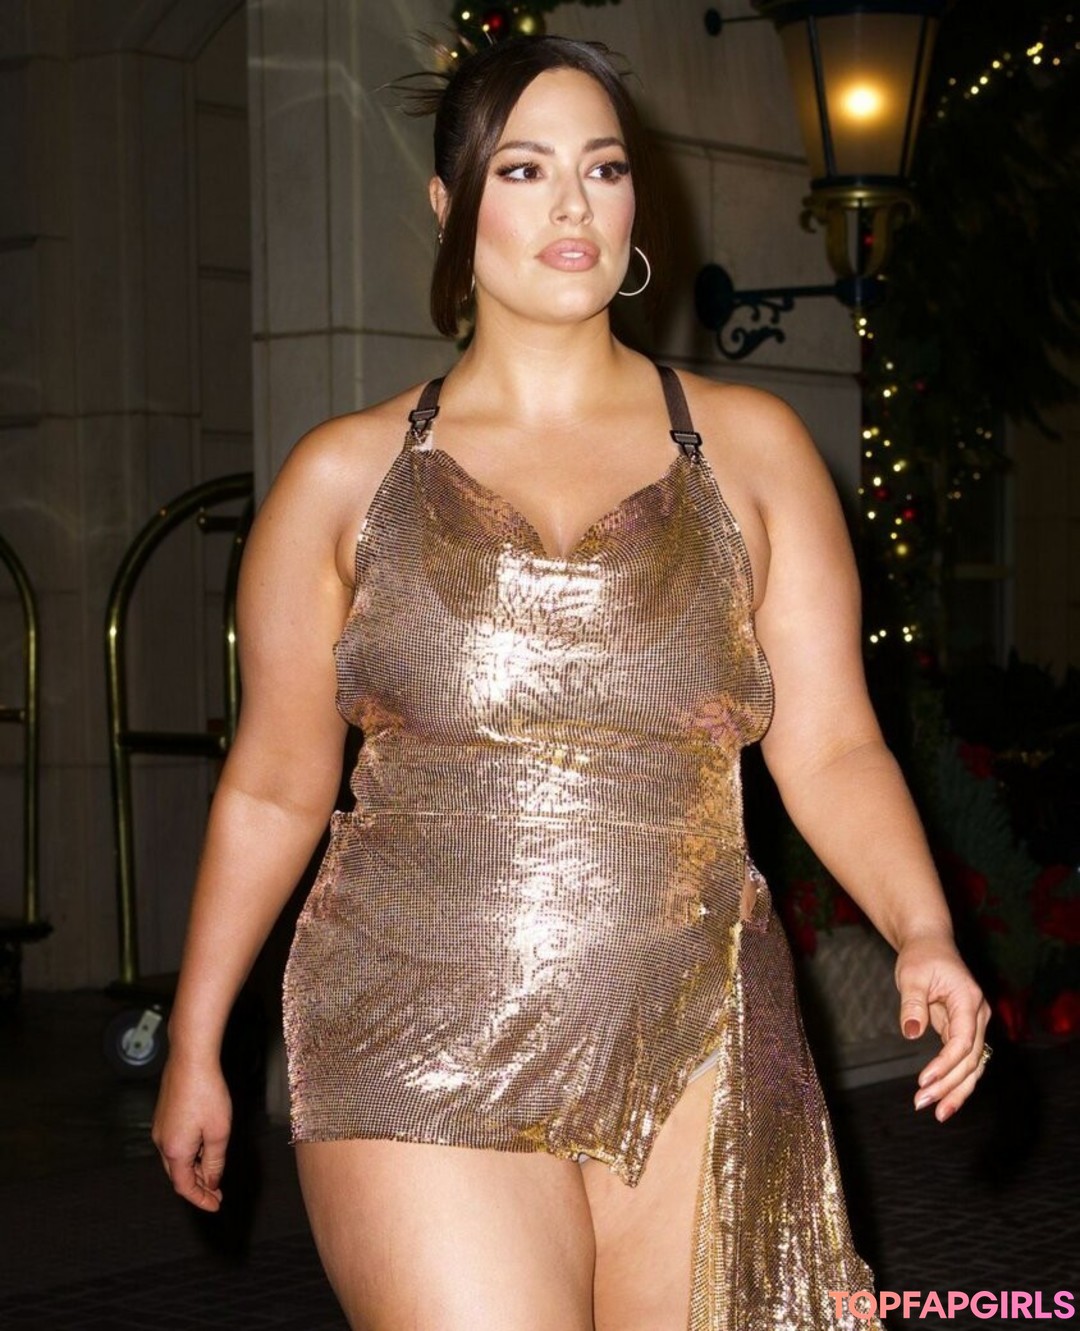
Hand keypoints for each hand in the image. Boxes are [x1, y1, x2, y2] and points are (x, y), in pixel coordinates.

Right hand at [151, 1054, 231, 1210]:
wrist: (190, 1059)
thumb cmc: (207, 1093)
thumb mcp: (218, 1132)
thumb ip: (215, 1162)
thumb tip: (212, 1183)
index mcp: (175, 1151)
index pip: (185, 1187)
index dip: (200, 1199)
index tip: (216, 1205)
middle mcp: (162, 1143)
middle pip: (178, 1175)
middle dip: (198, 1187)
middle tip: (217, 1193)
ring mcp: (160, 1128)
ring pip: (176, 1160)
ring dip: (195, 1170)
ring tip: (214, 1172)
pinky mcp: (164, 1115)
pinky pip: (175, 1144)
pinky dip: (190, 1154)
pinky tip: (204, 1148)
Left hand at [894, 933, 991, 1122]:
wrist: (930, 943)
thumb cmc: (921, 956)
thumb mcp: (912, 975)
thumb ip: (912, 1003)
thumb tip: (912, 1031)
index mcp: (968, 1000)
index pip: (963, 1040)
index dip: (945, 1064)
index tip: (924, 1080)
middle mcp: (978, 1016)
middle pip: (971, 1059)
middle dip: (950, 1085)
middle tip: (923, 1103)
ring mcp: (974, 1024)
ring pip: (973, 1065)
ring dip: (957, 1090)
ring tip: (938, 1113)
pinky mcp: (964, 1031)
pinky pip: (964, 1061)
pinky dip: (955, 1081)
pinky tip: (944, 1100)